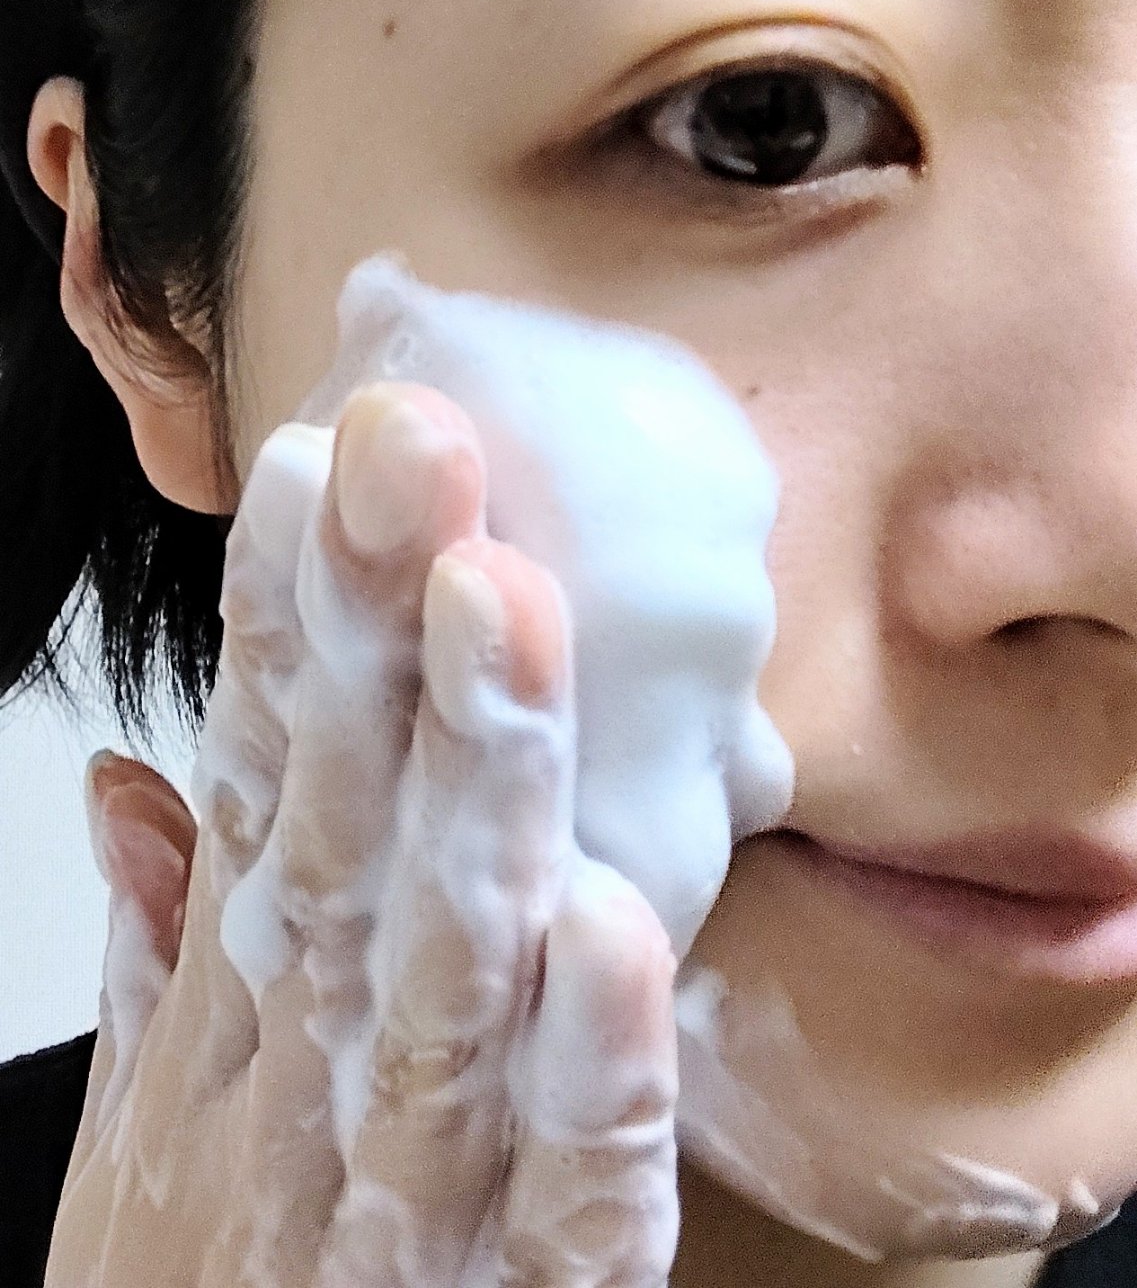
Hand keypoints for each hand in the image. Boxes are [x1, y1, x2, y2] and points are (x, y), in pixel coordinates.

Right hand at [51, 383, 679, 1285]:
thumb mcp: (145, 1136)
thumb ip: (161, 947)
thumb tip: (134, 780)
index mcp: (241, 1019)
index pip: (260, 781)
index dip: (283, 622)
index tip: (318, 463)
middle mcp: (308, 1081)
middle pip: (348, 830)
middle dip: (377, 634)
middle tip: (412, 454)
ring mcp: (406, 1196)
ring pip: (447, 967)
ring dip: (480, 787)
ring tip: (505, 608)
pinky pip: (563, 1187)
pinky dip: (584, 1064)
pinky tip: (610, 920)